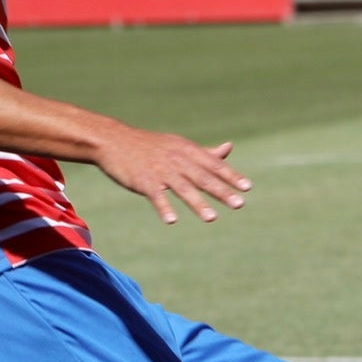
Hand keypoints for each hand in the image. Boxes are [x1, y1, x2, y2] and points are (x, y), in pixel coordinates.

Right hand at [95, 125, 251, 224]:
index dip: (231, 176)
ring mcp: (160, 170)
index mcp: (188, 151)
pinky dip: (164, 207)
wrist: (114, 141)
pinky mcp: (143, 180)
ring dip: (198, 203)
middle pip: (203, 177)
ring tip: (212, 218)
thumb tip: (229, 148)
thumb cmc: (150, 146)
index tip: (247, 188)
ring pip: (183, 188)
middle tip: (239, 204)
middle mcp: (177, 159)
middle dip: (222, 191)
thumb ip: (205, 152)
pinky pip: (156, 195)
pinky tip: (172, 220)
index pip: (214, 165)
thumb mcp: (179, 145)